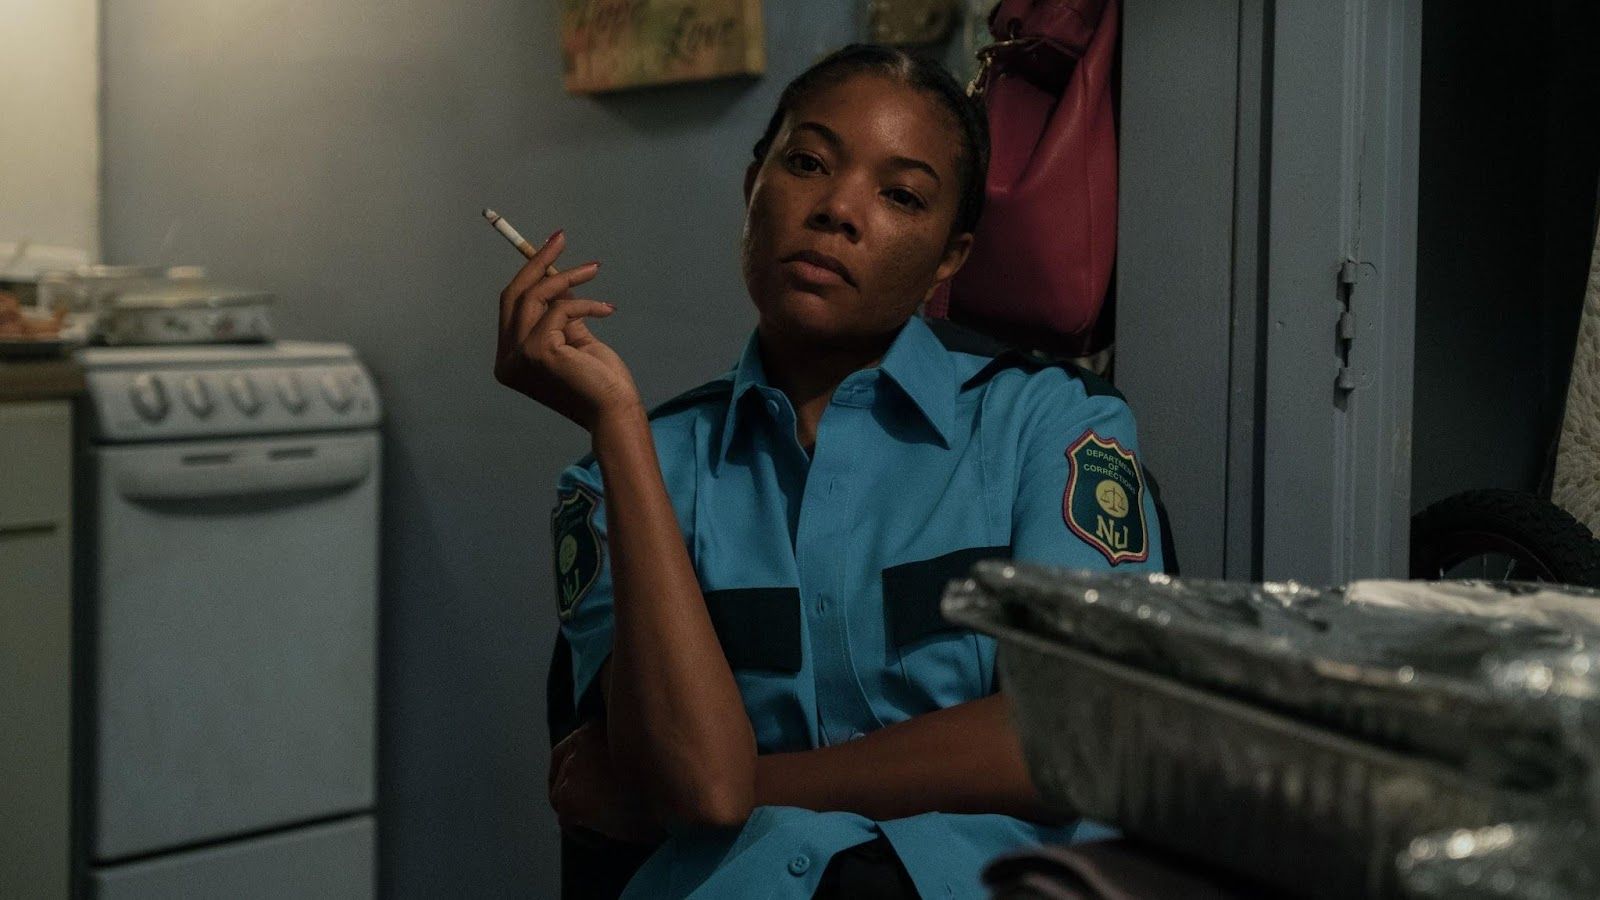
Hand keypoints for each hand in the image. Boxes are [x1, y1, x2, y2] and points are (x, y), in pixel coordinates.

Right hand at [494, 230, 641, 429]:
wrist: (615, 410)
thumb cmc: (599, 380)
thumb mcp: (574, 338)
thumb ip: (559, 312)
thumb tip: (557, 278)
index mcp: (510, 360)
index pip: (511, 306)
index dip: (528, 273)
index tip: (550, 247)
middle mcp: (507, 360)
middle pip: (514, 295)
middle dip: (537, 261)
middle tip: (561, 237)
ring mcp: (518, 358)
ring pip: (535, 297)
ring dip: (567, 277)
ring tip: (594, 270)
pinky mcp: (538, 353)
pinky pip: (560, 310)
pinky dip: (585, 304)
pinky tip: (607, 310)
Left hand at [549, 720, 664, 844]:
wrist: (679, 801)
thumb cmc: (673, 781)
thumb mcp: (650, 753)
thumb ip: (632, 749)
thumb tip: (624, 768)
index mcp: (599, 725)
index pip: (577, 743)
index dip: (585, 764)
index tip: (598, 783)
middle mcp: (580, 740)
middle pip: (560, 766)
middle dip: (572, 784)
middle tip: (591, 804)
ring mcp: (571, 770)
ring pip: (560, 795)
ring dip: (579, 810)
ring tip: (604, 824)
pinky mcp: (569, 800)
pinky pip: (568, 823)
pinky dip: (583, 834)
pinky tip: (606, 839)